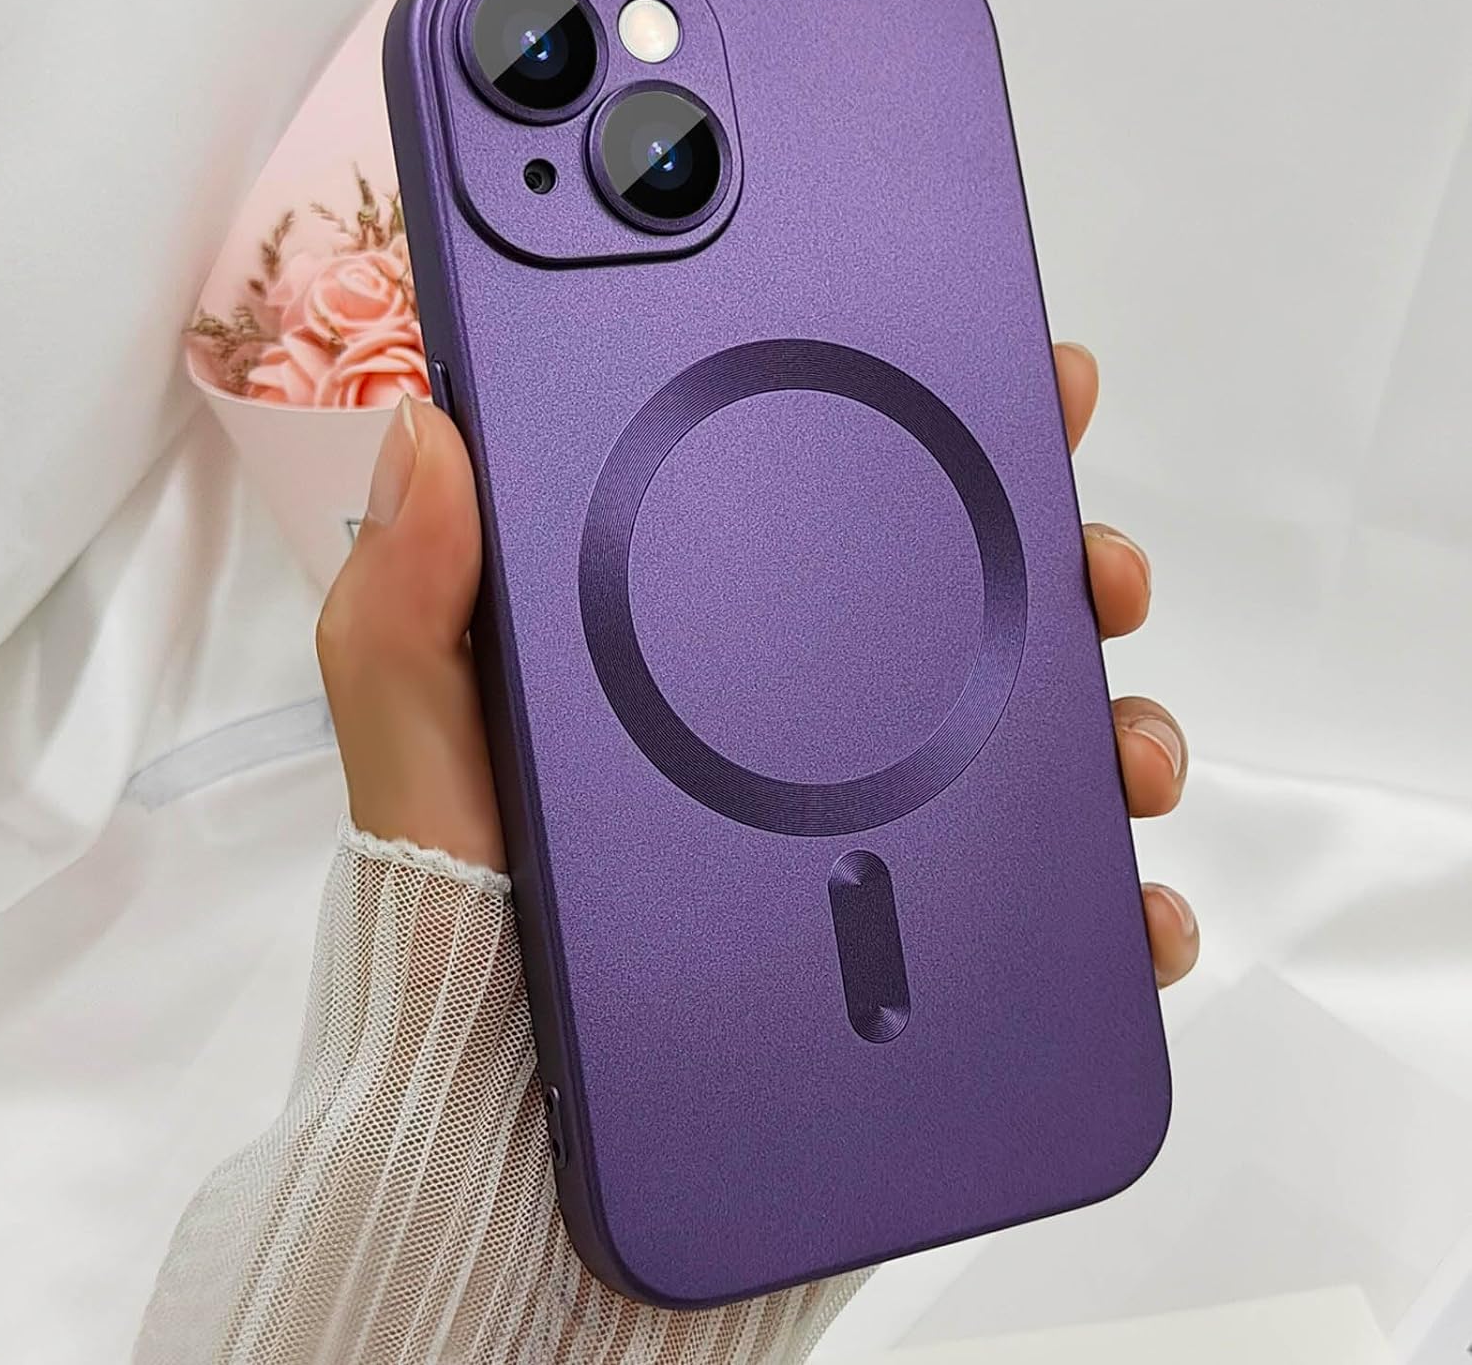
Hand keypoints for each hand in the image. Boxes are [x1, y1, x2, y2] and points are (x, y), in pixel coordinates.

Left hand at [317, 341, 1196, 986]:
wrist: (510, 1161)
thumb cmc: (458, 945)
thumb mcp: (424, 759)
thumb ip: (410, 606)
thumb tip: (430, 426)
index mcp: (708, 662)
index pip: (833, 520)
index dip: (935, 434)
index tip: (1015, 379)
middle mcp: (802, 746)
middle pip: (969, 625)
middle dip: (1066, 572)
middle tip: (1097, 564)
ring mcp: (868, 854)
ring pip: (1033, 758)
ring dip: (1112, 731)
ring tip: (1126, 752)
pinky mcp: (913, 969)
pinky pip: (1043, 922)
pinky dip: (1109, 906)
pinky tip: (1130, 907)